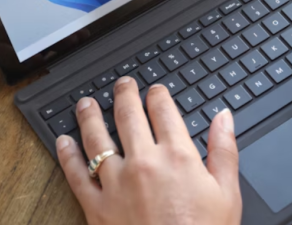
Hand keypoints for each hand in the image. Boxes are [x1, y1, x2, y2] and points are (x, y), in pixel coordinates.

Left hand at [57, 76, 242, 224]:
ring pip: (97, 138)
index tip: (155, 90)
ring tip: (86, 104)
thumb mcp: (227, 193)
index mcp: (177, 156)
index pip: (163, 111)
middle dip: (124, 94)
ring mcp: (117, 184)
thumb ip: (224, 150)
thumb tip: (223, 117)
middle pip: (128, 115)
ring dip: (89, 116)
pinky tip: (64, 142)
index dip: (157, 95)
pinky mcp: (97, 207)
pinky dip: (67, 155)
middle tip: (122, 85)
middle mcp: (144, 163)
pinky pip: (76, 174)